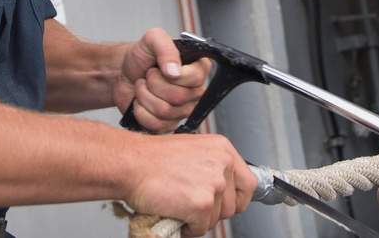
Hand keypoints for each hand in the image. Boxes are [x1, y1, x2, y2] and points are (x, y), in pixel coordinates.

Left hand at [114, 28, 212, 132]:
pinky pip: (156, 125)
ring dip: (145, 96)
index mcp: (198, 68)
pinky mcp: (169, 125)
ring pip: (165, 111)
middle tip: (148, 75)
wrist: (123, 73)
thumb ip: (166, 47)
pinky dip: (141, 112)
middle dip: (154, 84)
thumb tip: (175, 71)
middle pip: (179, 97)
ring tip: (143, 86)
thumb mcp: (152, 39)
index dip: (174, 74)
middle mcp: (195, 91)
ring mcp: (183, 110)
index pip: (196, 78)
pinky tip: (141, 102)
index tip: (159, 67)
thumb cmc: (142, 56)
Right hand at [126, 132, 256, 236]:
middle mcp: (222, 163)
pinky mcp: (201, 204)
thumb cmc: (152, 159)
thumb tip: (220, 188)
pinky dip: (186, 228)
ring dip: (197, 220)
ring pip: (216, 219)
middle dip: (211, 212)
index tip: (225, 204)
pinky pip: (200, 229)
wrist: (130, 163)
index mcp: (222, 148)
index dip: (236, 199)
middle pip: (231, 206)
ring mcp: (213, 184)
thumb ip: (211, 167)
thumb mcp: (192, 151)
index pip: (248, 184)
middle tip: (190, 205)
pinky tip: (173, 212)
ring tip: (178, 204)